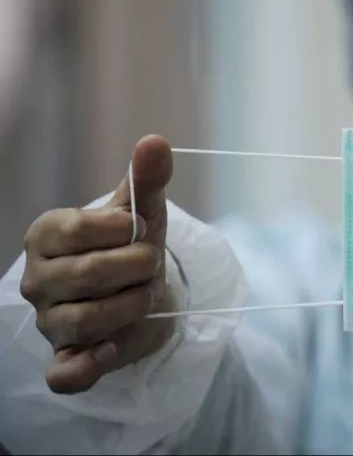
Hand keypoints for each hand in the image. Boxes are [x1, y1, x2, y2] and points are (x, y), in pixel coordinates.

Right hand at [20, 135, 175, 393]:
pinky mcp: (64, 359)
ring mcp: (46, 322)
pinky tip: (112, 348)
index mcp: (47, 235)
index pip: (80, 228)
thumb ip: (147, 178)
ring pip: (87, 321)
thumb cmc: (133, 245)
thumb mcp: (143, 210)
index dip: (124, 230)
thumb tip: (154, 141)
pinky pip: (65, 373)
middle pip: (87, 275)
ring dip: (133, 306)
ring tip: (143, 296)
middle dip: (136, 268)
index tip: (138, 230)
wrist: (145, 292)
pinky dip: (90, 365)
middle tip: (149, 265)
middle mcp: (36, 279)